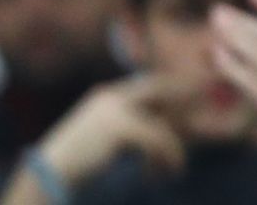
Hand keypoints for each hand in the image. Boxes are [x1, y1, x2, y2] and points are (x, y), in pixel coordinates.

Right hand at [38, 74, 197, 185]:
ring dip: (173, 150)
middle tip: (206, 98)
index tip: (196, 88)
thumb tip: (173, 126)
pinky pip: (158, 140)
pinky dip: (167, 158)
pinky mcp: (121, 127)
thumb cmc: (79, 158)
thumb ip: (137, 125)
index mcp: (107, 95)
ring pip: (161, 126)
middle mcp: (113, 96)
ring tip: (175, 168)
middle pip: (160, 89)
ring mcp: (116, 109)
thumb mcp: (109, 135)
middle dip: (185, 94)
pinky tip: (166, 173)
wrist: (50, 170)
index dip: (174, 86)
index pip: (150, 83)